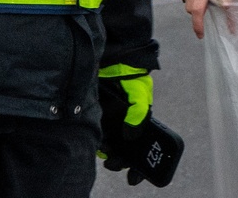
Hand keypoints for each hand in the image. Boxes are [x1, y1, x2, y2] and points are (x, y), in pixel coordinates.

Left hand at [97, 65, 152, 185]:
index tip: (133, 177)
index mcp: (138, 124)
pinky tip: (97, 144)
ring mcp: (110, 123)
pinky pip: (96, 135)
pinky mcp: (96, 117)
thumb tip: (130, 136)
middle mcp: (124, 126)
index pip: (141, 150)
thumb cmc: (132, 78)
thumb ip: (139, 114)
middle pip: (123, 153)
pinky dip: (96, 143)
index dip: (139, 167)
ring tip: (106, 152)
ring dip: (108, 155)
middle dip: (120, 162)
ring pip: (109, 148)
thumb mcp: (141, 95)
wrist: (114, 60)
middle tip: (115, 163)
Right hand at [180, 0, 235, 39]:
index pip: (203, 8)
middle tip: (202, 25)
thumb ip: (231, 11)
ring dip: (195, 7)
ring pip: (188, 3)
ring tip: (203, 3)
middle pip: (193, 8)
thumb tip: (233, 32)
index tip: (201, 33)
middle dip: (197, 19)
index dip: (200, 23)